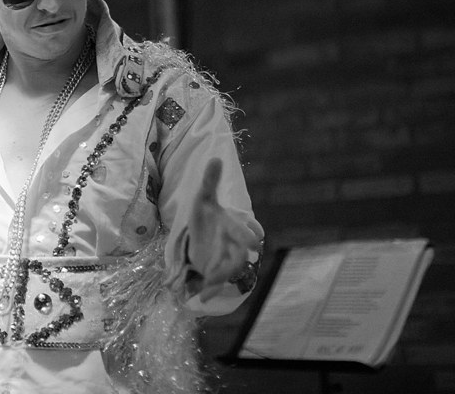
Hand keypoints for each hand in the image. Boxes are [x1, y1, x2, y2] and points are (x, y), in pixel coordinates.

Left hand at [187, 157, 262, 301]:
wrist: (199, 238)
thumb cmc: (205, 217)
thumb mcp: (203, 199)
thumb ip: (210, 181)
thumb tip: (216, 157)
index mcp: (233, 224)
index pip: (247, 226)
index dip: (251, 230)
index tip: (255, 235)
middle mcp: (234, 243)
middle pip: (243, 249)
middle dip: (243, 252)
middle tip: (248, 254)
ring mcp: (227, 259)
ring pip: (232, 268)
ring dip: (223, 274)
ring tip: (211, 280)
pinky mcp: (217, 271)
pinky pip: (218, 282)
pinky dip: (211, 290)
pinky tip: (202, 298)